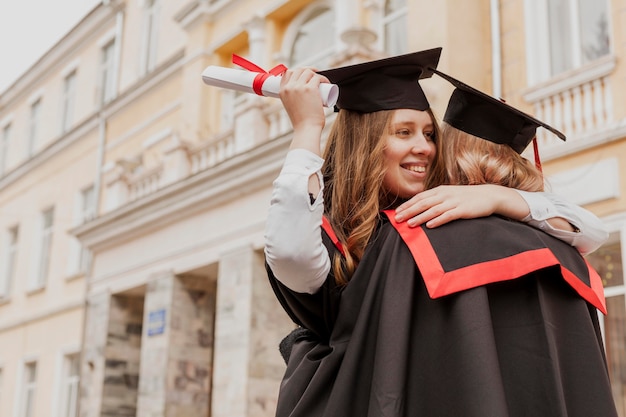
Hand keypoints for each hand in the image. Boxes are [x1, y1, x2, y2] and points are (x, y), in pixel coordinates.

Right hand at [280, 68, 328, 132]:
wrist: (306, 129)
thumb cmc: (301, 122)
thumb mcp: (290, 108)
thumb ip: (292, 101)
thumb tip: (300, 98)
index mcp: (282, 91)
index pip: (287, 73)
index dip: (297, 72)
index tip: (304, 76)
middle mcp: (289, 87)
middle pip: (299, 70)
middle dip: (308, 70)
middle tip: (315, 76)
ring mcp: (299, 87)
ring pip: (309, 72)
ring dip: (316, 74)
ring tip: (321, 81)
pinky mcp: (310, 89)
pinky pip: (318, 77)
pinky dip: (324, 78)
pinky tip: (326, 82)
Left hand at [394, 184, 528, 227]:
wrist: (489, 196)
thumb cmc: (466, 197)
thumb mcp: (449, 195)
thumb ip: (435, 200)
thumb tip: (419, 208)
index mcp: (440, 190)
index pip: (419, 197)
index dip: (407, 205)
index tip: (396, 213)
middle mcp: (445, 195)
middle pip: (423, 203)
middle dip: (408, 211)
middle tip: (397, 220)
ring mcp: (454, 202)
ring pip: (433, 210)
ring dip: (420, 217)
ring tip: (409, 224)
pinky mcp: (463, 210)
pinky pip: (448, 215)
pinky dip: (438, 220)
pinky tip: (430, 225)